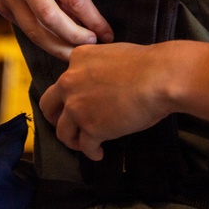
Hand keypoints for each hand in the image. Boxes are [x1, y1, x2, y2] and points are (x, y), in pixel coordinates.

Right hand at [0, 0, 112, 59]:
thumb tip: (82, 12)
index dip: (92, 19)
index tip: (106, 33)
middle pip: (52, 19)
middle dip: (75, 37)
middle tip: (92, 45)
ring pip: (35, 31)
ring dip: (58, 47)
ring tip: (75, 54)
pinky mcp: (1, 7)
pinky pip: (24, 29)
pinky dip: (42, 39)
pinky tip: (56, 44)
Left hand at [39, 42, 172, 160]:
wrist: (159, 78)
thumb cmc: (147, 64)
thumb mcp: (113, 54)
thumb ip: (98, 66)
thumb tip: (102, 80)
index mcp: (78, 59)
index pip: (64, 79)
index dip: (70, 92)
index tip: (77, 100)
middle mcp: (70, 82)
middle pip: (49, 105)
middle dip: (55, 117)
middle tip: (67, 124)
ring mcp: (77, 107)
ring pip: (62, 131)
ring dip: (72, 139)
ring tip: (82, 144)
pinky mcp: (90, 128)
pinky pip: (85, 146)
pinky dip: (91, 152)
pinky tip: (98, 153)